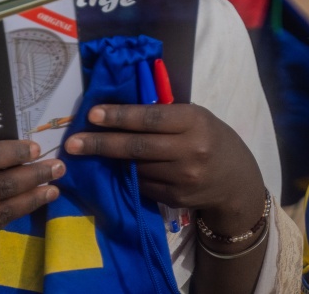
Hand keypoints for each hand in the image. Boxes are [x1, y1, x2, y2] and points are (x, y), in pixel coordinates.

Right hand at [0, 140, 63, 252]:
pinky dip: (13, 215)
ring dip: (33, 199)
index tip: (35, 147)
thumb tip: (1, 130)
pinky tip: (30, 204)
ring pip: (3, 211)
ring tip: (54, 187)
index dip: (15, 153)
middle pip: (1, 187)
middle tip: (58, 165)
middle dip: (35, 176)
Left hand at [64, 104, 266, 234]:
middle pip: (137, 147)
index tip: (92, 115)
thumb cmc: (210, 137)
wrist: (236, 180)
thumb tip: (119, 110)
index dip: (119, 116)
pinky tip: (111, 170)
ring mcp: (183, 177)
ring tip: (84, 153)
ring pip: (136, 168)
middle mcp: (189, 150)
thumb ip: (164, 115)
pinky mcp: (176, 198)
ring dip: (108, 161)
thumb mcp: (195, 117)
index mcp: (194, 121)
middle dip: (100, 144)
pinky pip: (142, 185)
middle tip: (72, 143)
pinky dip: (126, 176)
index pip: (150, 118)